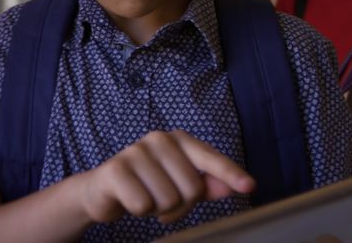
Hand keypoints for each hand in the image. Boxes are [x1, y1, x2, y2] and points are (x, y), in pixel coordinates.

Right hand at [76, 130, 253, 224]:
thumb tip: (237, 185)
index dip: (230, 174)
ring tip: (146, 198)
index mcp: (178, 140)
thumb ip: (209, 183)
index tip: (249, 186)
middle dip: (180, 205)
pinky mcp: (116, 168)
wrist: (102, 189)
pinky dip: (139, 211)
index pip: (210, 158)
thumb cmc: (147, 184)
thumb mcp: (179, 183)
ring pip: (168, 199)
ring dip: (158, 209)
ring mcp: (135, 151)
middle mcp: (158, 139)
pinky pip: (144, 204)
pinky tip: (130, 200)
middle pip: (192, 188)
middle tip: (163, 201)